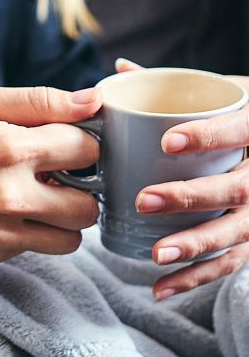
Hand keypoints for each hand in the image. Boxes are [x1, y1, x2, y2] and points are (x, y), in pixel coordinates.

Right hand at [0, 85, 100, 264]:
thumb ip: (34, 101)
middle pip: (88, 207)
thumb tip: (90, 101)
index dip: (81, 143)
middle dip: (78, 188)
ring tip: (29, 196)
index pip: (87, 151)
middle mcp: (11, 198)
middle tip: (52, 173)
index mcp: (9, 150)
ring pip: (68, 240)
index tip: (64, 141)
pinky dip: (24, 232)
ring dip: (58, 218)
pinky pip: (29, 250)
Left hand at [118, 57, 248, 299]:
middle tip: (144, 200)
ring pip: (237, 232)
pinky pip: (231, 263)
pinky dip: (197, 277)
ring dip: (195, 245)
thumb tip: (119, 69)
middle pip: (236, 189)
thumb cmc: (243, 116)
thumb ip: (173, 85)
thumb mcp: (224, 93)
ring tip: (155, 253)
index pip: (239, 131)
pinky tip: (161, 287)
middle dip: (190, 197)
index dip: (206, 136)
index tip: (167, 142)